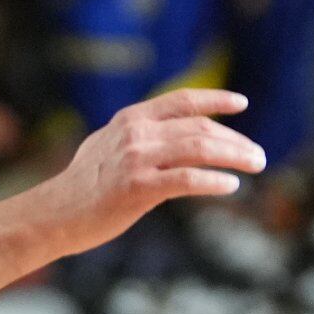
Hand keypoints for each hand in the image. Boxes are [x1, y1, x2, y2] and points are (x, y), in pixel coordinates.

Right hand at [45, 85, 264, 243]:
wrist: (55, 214)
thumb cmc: (83, 187)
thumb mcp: (107, 147)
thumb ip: (137, 137)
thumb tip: (167, 138)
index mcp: (131, 118)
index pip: (182, 101)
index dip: (215, 99)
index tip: (241, 103)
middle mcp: (136, 132)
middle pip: (200, 128)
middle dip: (236, 140)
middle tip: (258, 156)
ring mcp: (137, 159)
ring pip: (200, 149)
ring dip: (235, 156)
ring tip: (255, 166)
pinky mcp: (138, 188)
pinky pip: (187, 179)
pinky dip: (214, 181)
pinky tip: (230, 186)